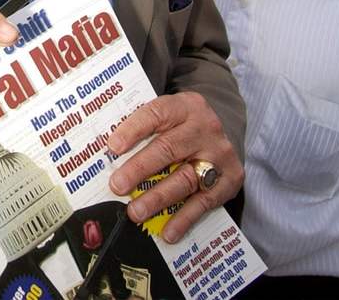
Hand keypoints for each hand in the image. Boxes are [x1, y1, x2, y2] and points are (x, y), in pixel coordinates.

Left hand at [106, 92, 242, 242]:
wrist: (227, 126)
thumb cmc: (183, 124)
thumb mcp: (168, 114)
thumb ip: (144, 127)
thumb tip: (108, 153)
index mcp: (184, 106)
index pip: (155, 114)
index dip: (132, 130)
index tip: (112, 147)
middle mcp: (204, 128)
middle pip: (168, 149)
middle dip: (139, 169)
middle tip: (117, 186)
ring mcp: (219, 154)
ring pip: (185, 179)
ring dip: (157, 198)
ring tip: (135, 211)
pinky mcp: (230, 179)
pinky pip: (204, 202)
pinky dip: (184, 219)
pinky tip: (168, 231)